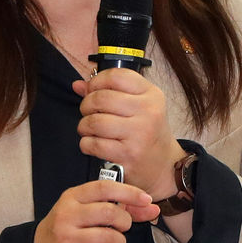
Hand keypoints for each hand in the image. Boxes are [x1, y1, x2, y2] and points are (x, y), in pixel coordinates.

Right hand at [34, 180, 158, 242]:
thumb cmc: (67, 229)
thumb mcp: (85, 210)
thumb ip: (118, 207)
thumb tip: (152, 209)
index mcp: (71, 198)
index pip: (104, 188)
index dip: (129, 192)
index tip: (147, 200)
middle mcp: (66, 216)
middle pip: (110, 213)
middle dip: (125, 222)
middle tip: (122, 228)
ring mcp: (66, 240)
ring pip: (110, 238)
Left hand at [73, 69, 183, 200]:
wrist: (163, 166)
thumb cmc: (146, 133)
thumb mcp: (138, 107)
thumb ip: (109, 92)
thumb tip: (78, 85)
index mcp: (151, 95)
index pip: (116, 76)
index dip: (96, 81)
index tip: (92, 90)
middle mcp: (148, 112)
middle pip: (101, 98)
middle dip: (86, 105)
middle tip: (88, 112)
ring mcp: (139, 134)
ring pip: (94, 122)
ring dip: (84, 126)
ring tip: (88, 129)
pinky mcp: (128, 154)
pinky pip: (94, 144)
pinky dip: (86, 144)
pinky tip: (92, 144)